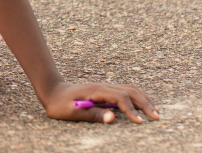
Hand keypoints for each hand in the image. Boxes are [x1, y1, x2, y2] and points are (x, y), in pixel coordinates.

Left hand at [42, 81, 159, 123]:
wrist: (51, 90)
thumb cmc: (60, 104)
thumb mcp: (72, 112)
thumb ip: (92, 115)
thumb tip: (112, 118)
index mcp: (95, 91)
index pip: (119, 98)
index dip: (131, 110)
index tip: (140, 122)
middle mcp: (102, 86)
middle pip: (129, 91)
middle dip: (145, 103)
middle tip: (157, 117)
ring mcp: (104, 87)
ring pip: (129, 89)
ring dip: (144, 99)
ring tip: (155, 112)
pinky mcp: (105, 91)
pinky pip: (125, 91)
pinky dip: (137, 98)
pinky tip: (143, 107)